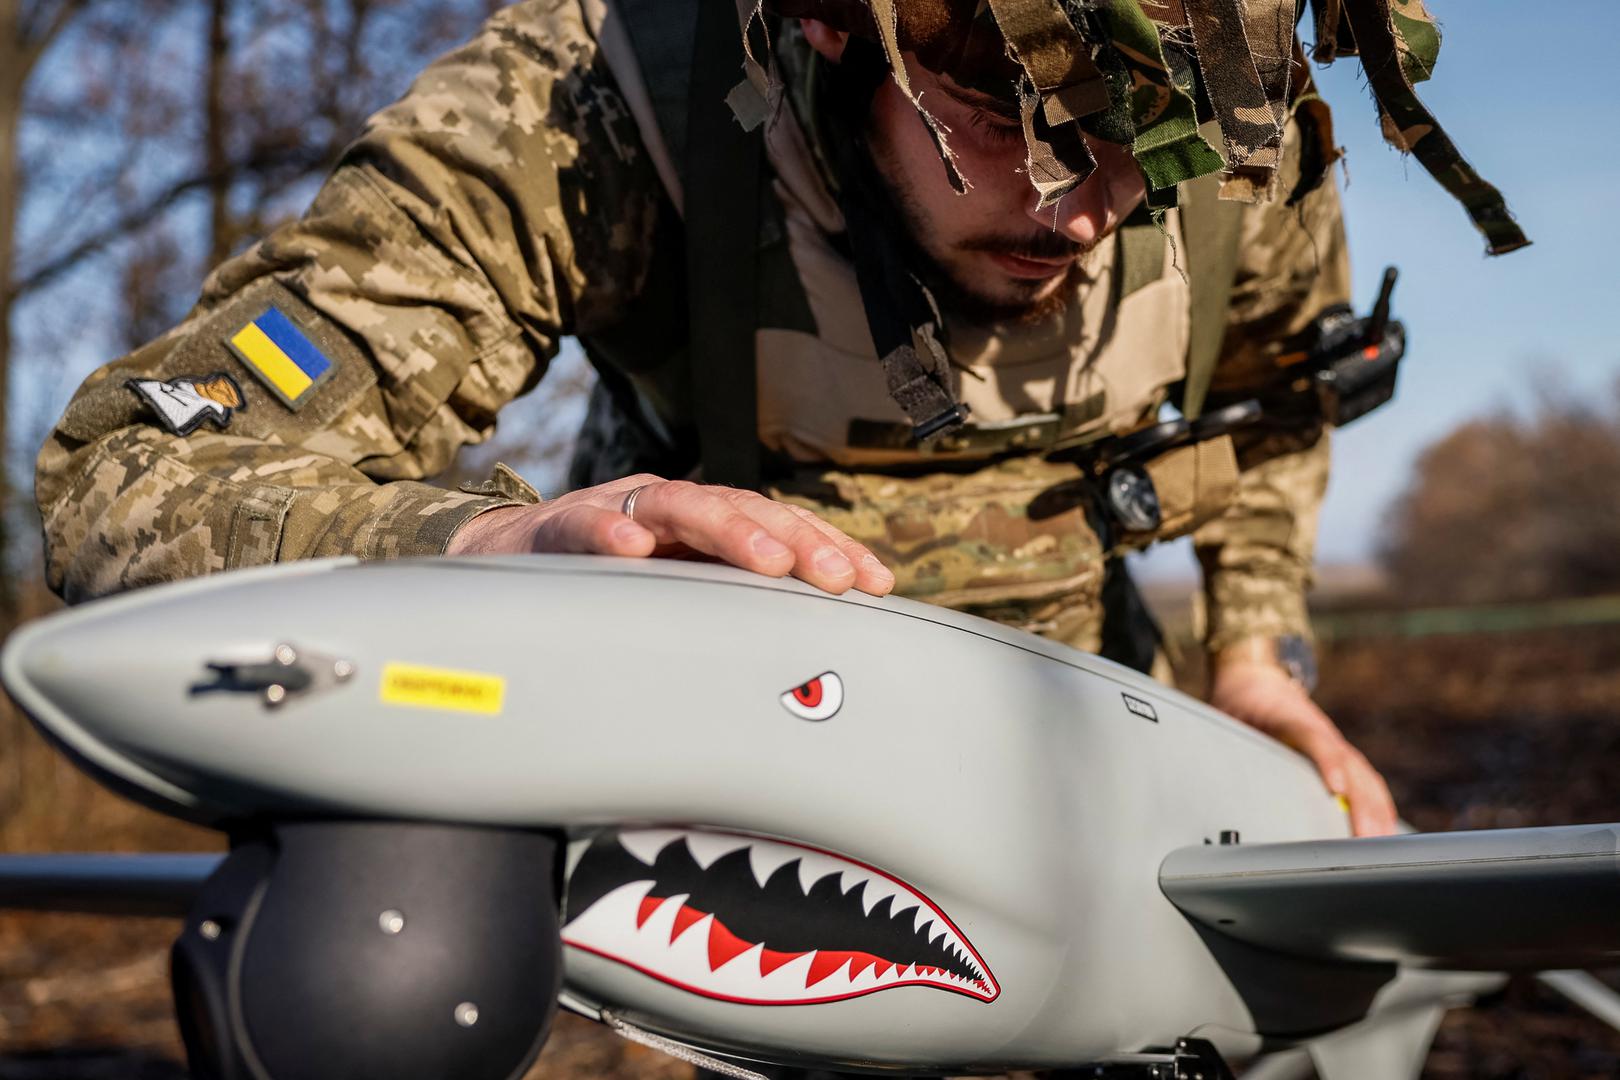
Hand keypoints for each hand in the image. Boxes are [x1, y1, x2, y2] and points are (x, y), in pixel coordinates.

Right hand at [446, 474, 895, 596]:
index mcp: (710, 527)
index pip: (783, 529)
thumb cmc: (607, 587)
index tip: (877, 583)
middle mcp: (675, 509)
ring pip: (682, 505)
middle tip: (833, 579)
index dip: (832, 550)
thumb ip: (732, 619)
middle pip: (747, 510)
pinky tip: (634, 549)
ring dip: (729, 530)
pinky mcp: (561, 525)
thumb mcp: (679, 601)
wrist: (506, 562)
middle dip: (797, 543)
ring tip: (768, 560)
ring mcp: (621, 509)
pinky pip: (586, 523)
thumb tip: (811, 673)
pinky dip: (610, 531)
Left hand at [1209, 656, 1398, 837]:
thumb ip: (1222, 744)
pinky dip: (1378, 807)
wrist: (1256, 677)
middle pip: (1350, 767)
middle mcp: (1320, 731)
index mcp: (1289, 717)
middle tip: (1363, 840)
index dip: (1327, 762)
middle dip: (1361, 805)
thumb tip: (1204, 779)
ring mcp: (1335, 743)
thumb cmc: (1241, 702)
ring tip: (1378, 847)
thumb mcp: (1224, 717)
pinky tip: (1383, 832)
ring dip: (1375, 812)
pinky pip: (1367, 782)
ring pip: (1365, 778)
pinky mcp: (1340, 756)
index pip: (1314, 738)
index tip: (1336, 787)